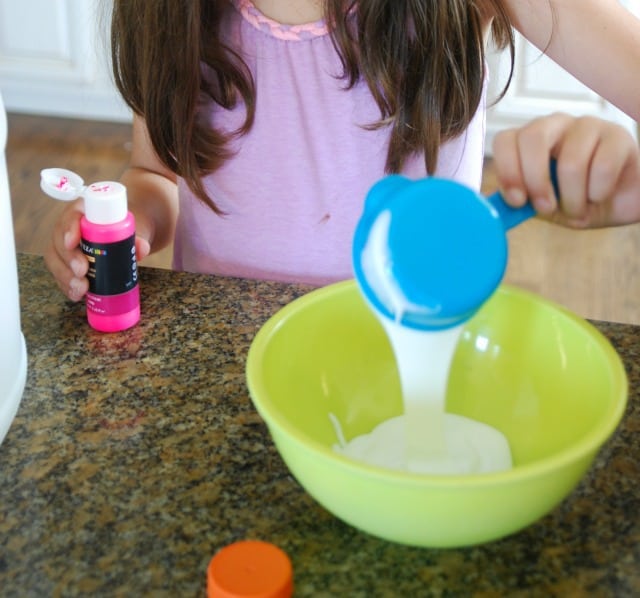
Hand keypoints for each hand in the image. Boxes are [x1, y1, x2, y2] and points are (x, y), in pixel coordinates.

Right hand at [44, 200, 150, 301]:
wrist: (127, 238)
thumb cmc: (127, 229)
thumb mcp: (135, 230)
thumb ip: (139, 238)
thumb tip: (141, 248)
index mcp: (85, 211)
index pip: (72, 216)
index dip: (69, 229)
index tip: (73, 242)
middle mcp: (69, 227)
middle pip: (58, 240)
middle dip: (68, 258)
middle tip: (82, 271)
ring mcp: (65, 247)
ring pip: (55, 259)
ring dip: (65, 276)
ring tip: (80, 289)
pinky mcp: (66, 264)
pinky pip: (60, 274)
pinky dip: (66, 286)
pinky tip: (76, 295)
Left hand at [492, 113, 639, 227]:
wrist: (618, 202)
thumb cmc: (573, 200)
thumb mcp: (540, 206)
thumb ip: (516, 202)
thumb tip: (487, 208)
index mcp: (529, 140)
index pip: (506, 140)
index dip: (507, 171)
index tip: (517, 201)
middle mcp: (555, 125)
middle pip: (533, 139)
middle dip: (536, 182)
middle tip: (547, 208)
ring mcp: (587, 125)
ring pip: (570, 162)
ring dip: (573, 199)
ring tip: (578, 209)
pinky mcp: (618, 136)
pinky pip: (602, 167)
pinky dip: (598, 193)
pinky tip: (600, 195)